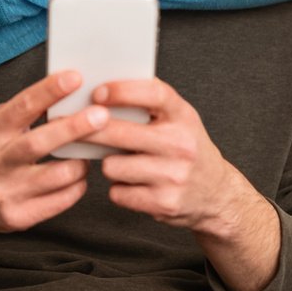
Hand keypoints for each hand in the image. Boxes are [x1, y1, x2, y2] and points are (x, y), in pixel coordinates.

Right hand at [0, 71, 107, 239]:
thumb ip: (18, 113)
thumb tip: (60, 91)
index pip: (21, 106)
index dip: (49, 91)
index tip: (75, 78)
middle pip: (39, 142)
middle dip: (73, 127)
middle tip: (101, 116)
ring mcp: (5, 191)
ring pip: (56, 175)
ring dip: (80, 163)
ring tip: (90, 153)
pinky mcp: (18, 217)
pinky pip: (59, 201)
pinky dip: (76, 187)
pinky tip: (79, 178)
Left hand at [87, 78, 280, 290]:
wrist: (216, 195)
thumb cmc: (186, 148)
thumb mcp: (179, 118)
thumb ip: (149, 101)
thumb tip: (103, 87)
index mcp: (183, 116)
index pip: (153, 94)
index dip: (122, 91)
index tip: (98, 93)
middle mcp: (181, 145)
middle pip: (120, 133)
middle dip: (91, 130)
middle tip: (75, 126)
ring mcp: (173, 176)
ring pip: (112, 166)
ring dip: (109, 164)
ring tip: (122, 162)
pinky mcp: (164, 203)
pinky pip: (117, 193)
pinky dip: (119, 189)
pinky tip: (133, 184)